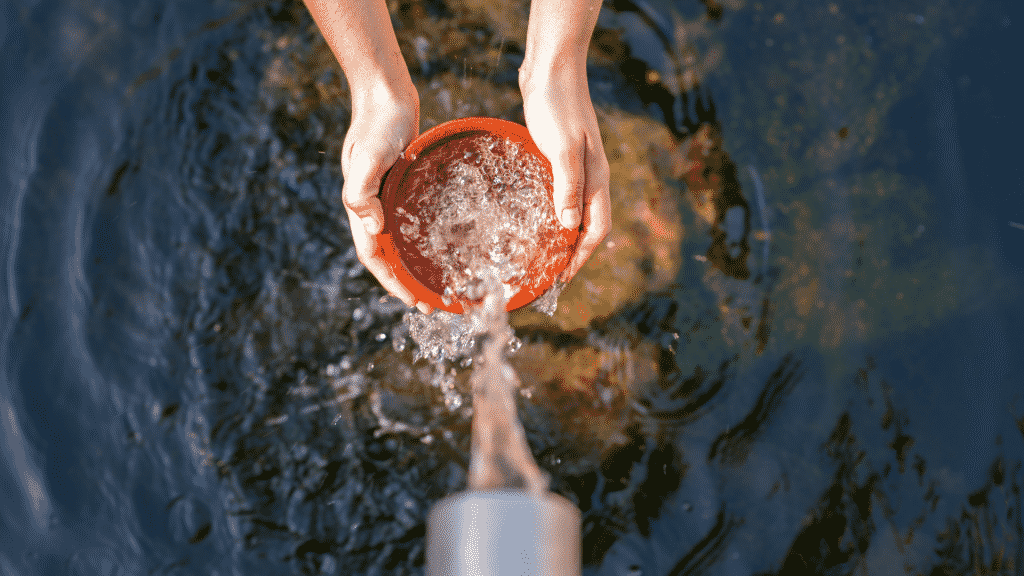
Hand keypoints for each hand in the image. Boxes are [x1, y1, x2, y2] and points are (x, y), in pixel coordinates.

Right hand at [340, 83, 432, 313]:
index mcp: (362, 207)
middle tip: (432, 305)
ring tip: (437, 284)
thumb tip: (373, 229)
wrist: (385, 94)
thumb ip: (362, 192)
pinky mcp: (401, 186)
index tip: (414, 301)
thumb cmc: (378, 124)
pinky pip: (410, 221)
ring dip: (414, 265)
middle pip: (387, 255)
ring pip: (399, 241)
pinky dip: (421, 239)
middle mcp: (373, 207)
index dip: (392, 282)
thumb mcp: (368, 157)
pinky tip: (441, 245)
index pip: (374, 256)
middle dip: (406, 283)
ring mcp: (387, 197)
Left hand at [520, 65, 610, 283]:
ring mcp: (575, 167)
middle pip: (586, 225)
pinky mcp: (558, 157)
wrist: (551, 68)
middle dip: (572, 253)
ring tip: (540, 255)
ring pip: (572, 211)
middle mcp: (590, 177)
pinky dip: (550, 213)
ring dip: (561, 236)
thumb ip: (567, 186)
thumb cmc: (557, 105)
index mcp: (596, 178)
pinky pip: (558, 194)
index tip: (562, 278)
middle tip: (548, 275)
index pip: (596, 229)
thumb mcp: (562, 148)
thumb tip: (568, 227)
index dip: (581, 256)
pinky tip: (531, 218)